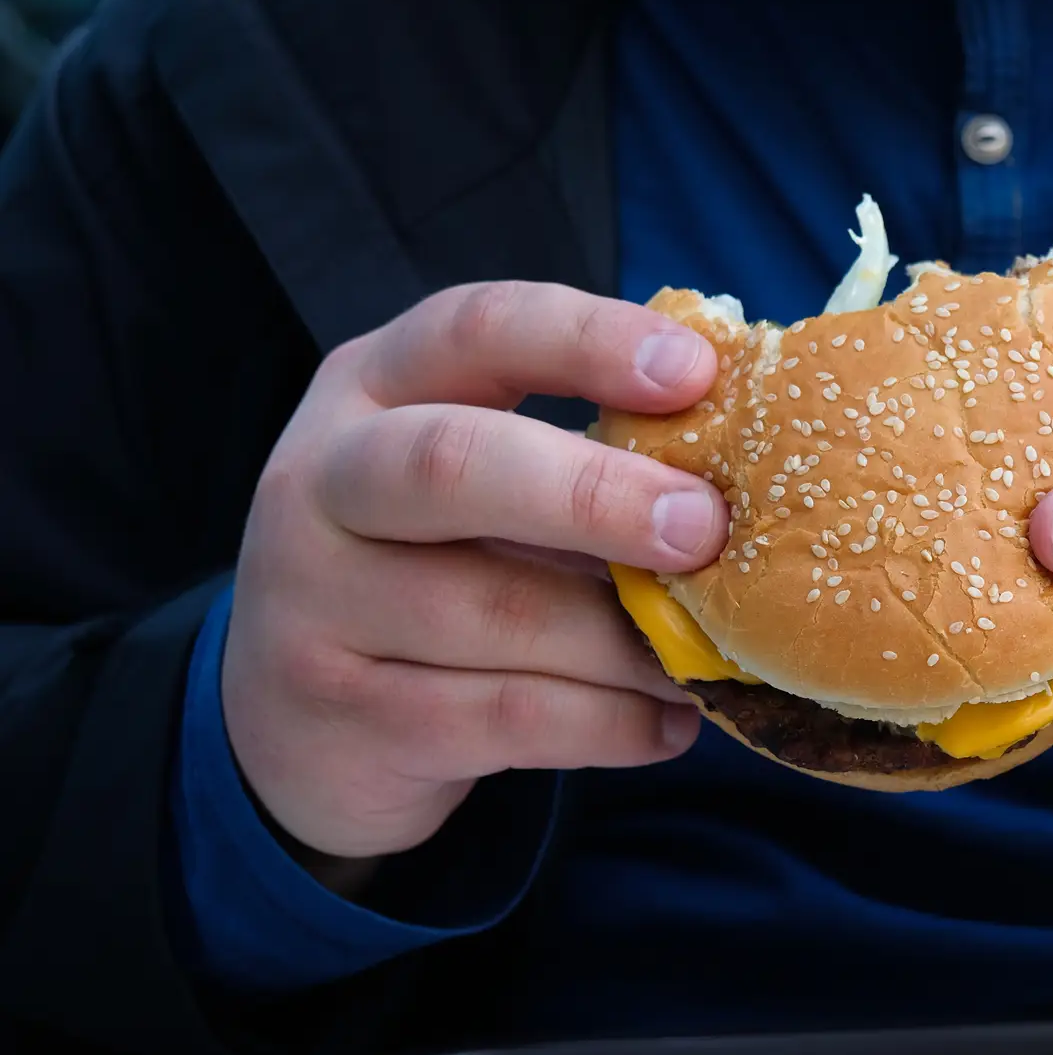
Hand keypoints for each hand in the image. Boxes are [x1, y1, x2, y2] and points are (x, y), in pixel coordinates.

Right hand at [223, 282, 730, 862]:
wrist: (289, 724)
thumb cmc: (434, 563)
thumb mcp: (482, 479)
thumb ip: (585, 451)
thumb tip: (761, 458)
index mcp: (376, 386)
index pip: (475, 330)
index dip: (586, 341)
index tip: (695, 371)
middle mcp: (325, 481)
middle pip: (452, 464)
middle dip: (595, 494)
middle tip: (706, 529)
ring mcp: (314, 603)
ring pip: (492, 614)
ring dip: (625, 641)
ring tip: (714, 655)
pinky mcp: (342, 716)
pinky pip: (501, 718)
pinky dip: (606, 724)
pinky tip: (670, 724)